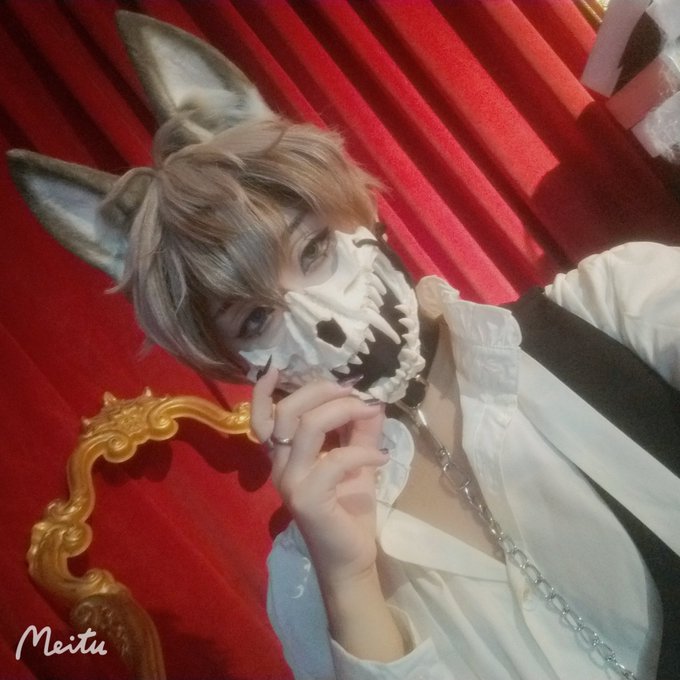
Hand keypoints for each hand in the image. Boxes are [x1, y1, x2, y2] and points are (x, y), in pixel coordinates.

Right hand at [252, 367, 386, 585]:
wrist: (351, 557)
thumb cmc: (349, 507)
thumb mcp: (357, 458)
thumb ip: (360, 428)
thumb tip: (373, 397)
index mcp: (285, 454)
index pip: (262, 418)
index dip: (263, 391)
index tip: (280, 368)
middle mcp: (280, 465)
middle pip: (288, 411)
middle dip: (321, 391)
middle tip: (351, 390)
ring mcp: (291, 483)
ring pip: (307, 428)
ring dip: (342, 411)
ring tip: (368, 410)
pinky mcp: (308, 499)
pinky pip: (334, 461)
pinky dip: (362, 450)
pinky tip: (382, 456)